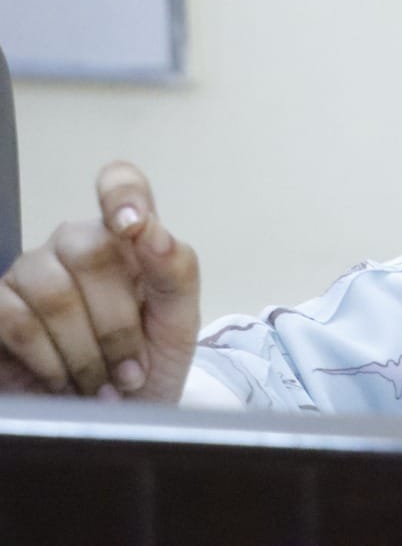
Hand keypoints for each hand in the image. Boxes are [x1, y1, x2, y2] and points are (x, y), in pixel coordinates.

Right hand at [0, 162, 198, 402]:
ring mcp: (31, 274)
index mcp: (126, 239)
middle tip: (130, 370)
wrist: (118, 421)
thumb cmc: (150, 364)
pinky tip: (63, 381)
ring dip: (85, 351)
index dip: (122, 194)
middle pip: (91, 250)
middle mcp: (74, 246)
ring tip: (102, 383)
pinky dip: (48, 360)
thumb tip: (152, 231)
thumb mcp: (179, 322)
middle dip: (117, 323)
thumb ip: (176, 271)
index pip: (120, 186)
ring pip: (53, 290)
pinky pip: (15, 320)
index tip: (134, 226)